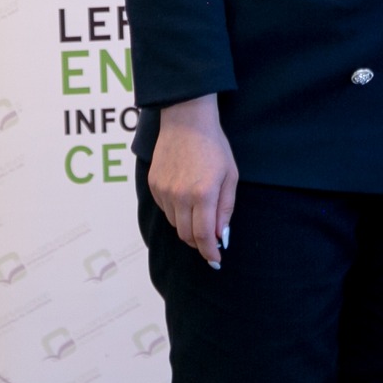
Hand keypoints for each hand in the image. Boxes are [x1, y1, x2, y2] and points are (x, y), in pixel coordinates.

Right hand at [148, 95, 237, 267]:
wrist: (186, 121)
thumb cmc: (214, 146)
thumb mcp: (230, 176)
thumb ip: (225, 208)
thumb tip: (220, 236)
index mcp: (203, 194)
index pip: (203, 236)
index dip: (209, 252)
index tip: (215, 261)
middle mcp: (180, 196)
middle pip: (186, 235)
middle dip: (199, 243)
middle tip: (209, 242)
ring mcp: (163, 191)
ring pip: (175, 224)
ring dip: (188, 226)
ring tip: (199, 212)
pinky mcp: (153, 185)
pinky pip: (165, 209)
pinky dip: (176, 212)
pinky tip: (185, 197)